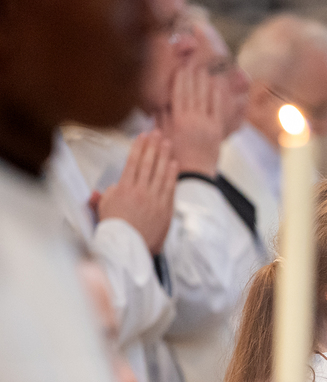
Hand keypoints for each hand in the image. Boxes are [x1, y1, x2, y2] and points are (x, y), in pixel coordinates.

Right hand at [98, 131, 177, 254]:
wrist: (128, 248)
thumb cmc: (114, 230)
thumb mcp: (103, 210)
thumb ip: (102, 197)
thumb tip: (98, 191)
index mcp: (123, 189)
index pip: (133, 162)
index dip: (139, 147)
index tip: (142, 136)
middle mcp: (140, 191)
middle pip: (148, 163)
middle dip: (153, 146)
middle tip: (157, 133)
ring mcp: (154, 200)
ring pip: (160, 172)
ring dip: (164, 156)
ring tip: (167, 143)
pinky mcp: (165, 209)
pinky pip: (169, 187)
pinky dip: (172, 174)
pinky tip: (173, 163)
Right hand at [157, 64, 223, 174]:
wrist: (194, 174)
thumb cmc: (176, 156)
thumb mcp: (165, 136)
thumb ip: (162, 118)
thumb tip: (158, 102)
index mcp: (178, 120)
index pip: (178, 95)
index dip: (180, 80)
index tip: (181, 68)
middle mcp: (193, 120)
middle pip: (193, 93)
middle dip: (193, 77)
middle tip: (194, 63)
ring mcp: (206, 124)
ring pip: (206, 99)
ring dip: (205, 83)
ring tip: (205, 70)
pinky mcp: (217, 130)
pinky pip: (218, 110)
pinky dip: (218, 97)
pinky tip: (217, 86)